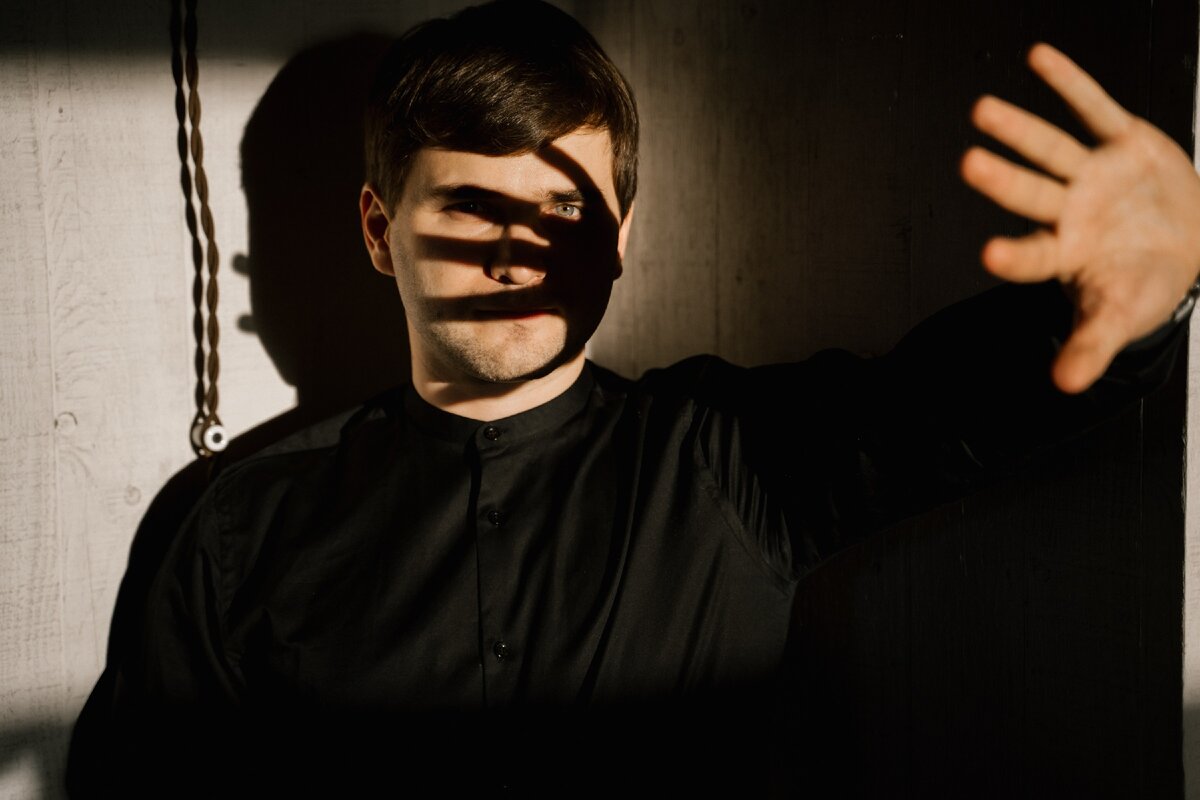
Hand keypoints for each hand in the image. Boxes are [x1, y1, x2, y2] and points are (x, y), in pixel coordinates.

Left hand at [960, 43, 1199, 392]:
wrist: (1190, 244)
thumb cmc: (1144, 283)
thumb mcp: (1123, 315)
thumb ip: (1091, 344)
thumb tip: (1064, 385)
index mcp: (1066, 254)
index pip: (1033, 255)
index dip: (1015, 255)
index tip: (991, 254)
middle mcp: (1069, 210)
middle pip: (1031, 193)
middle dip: (1003, 180)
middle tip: (967, 163)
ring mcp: (1092, 174)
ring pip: (1052, 148)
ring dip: (1021, 128)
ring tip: (982, 111)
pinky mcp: (1122, 142)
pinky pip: (1093, 108)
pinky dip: (1070, 84)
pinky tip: (1038, 58)